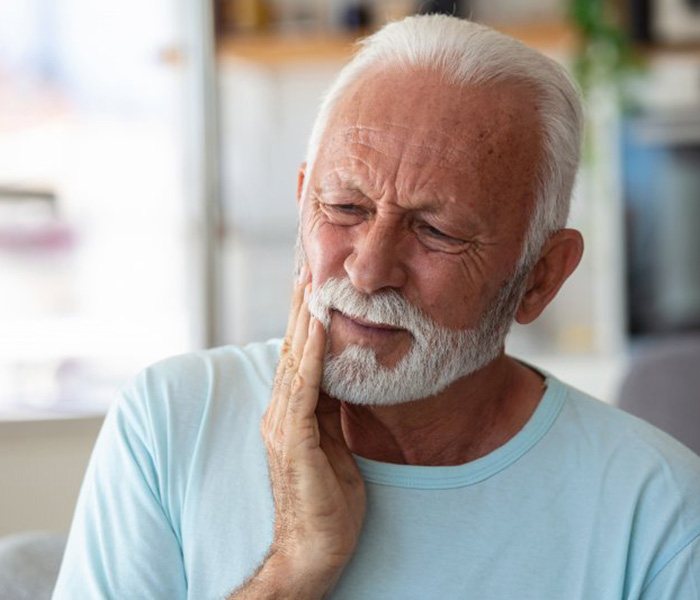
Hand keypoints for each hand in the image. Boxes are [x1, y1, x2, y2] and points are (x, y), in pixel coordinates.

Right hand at [260, 273, 366, 592]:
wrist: (315, 550)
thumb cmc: (328, 501)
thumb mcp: (334, 445)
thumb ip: (330, 411)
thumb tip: (339, 379)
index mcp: (291, 413)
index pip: (299, 358)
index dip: (306, 322)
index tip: (313, 287)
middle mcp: (280, 412)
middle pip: (293, 350)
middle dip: (301, 308)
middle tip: (307, 268)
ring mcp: (283, 424)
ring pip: (296, 360)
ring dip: (305, 320)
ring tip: (311, 283)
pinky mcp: (293, 439)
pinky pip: (305, 387)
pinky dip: (313, 353)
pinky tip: (320, 325)